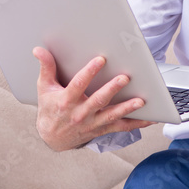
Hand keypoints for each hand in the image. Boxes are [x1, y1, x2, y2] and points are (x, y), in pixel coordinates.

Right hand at [33, 47, 156, 151]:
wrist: (52, 137)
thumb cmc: (50, 109)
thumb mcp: (44, 88)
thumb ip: (46, 67)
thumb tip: (39, 50)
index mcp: (67, 101)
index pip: (78, 84)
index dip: (89, 72)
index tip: (100, 60)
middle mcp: (80, 113)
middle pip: (98, 100)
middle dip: (112, 89)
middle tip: (125, 78)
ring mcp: (92, 123)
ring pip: (111, 115)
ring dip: (127, 108)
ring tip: (140, 101)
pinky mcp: (101, 129)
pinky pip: (121, 127)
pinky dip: (136, 123)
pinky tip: (150, 118)